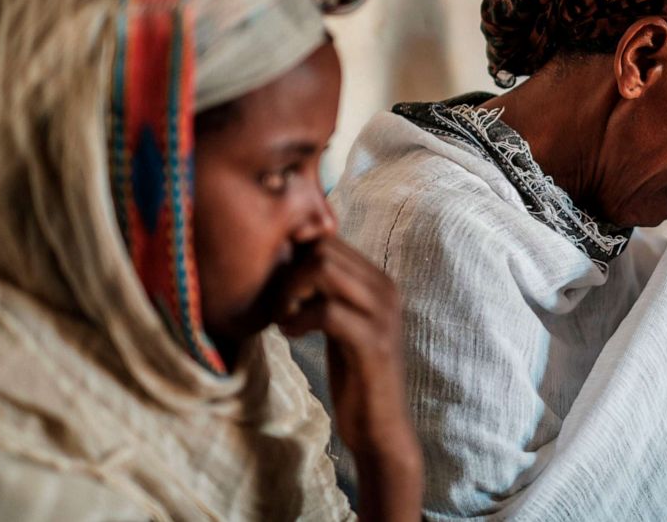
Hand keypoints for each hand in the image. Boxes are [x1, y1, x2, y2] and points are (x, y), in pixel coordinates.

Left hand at [275, 237, 421, 520]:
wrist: (381, 427)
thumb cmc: (356, 374)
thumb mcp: (342, 323)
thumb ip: (329, 291)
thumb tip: (290, 258)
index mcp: (379, 280)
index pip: (329, 240)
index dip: (296, 258)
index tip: (282, 290)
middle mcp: (386, 288)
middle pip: (324, 248)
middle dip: (290, 273)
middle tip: (280, 307)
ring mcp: (382, 313)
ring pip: (323, 269)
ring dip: (290, 293)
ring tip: (284, 319)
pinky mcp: (372, 341)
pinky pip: (325, 310)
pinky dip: (297, 320)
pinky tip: (291, 335)